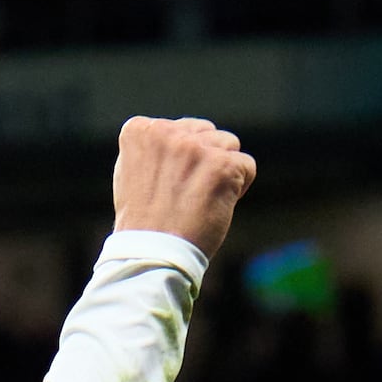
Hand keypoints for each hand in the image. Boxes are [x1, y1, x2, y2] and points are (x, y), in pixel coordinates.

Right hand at [109, 116, 256, 256]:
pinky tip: (218, 205)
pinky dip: (240, 187)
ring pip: (228, 144)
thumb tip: (182, 135)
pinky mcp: (222, 165)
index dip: (182, 157)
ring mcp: (195, 148)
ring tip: (203, 200)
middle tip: (189, 195)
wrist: (153, 254)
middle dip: (205, 159)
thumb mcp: (133, 172)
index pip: (179, 128)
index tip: (170, 185)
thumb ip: (155, 149)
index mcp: (140, 130)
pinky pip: (247, 165)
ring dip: (223, 171)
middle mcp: (166, 132)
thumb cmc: (143, 222)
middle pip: (206, 132)